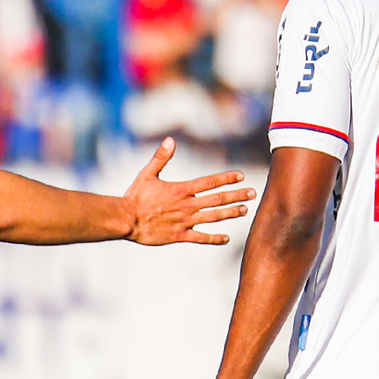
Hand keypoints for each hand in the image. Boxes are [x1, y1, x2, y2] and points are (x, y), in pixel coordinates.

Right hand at [122, 138, 254, 245]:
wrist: (126, 220)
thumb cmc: (135, 196)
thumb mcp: (147, 174)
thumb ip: (161, 157)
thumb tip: (171, 140)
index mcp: (181, 189)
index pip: (209, 182)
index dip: (226, 178)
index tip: (240, 176)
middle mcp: (187, 205)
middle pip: (217, 199)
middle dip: (236, 195)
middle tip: (252, 193)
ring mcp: (185, 221)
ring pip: (213, 217)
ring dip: (230, 213)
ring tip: (244, 210)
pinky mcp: (179, 235)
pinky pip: (200, 238)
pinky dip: (214, 238)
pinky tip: (226, 238)